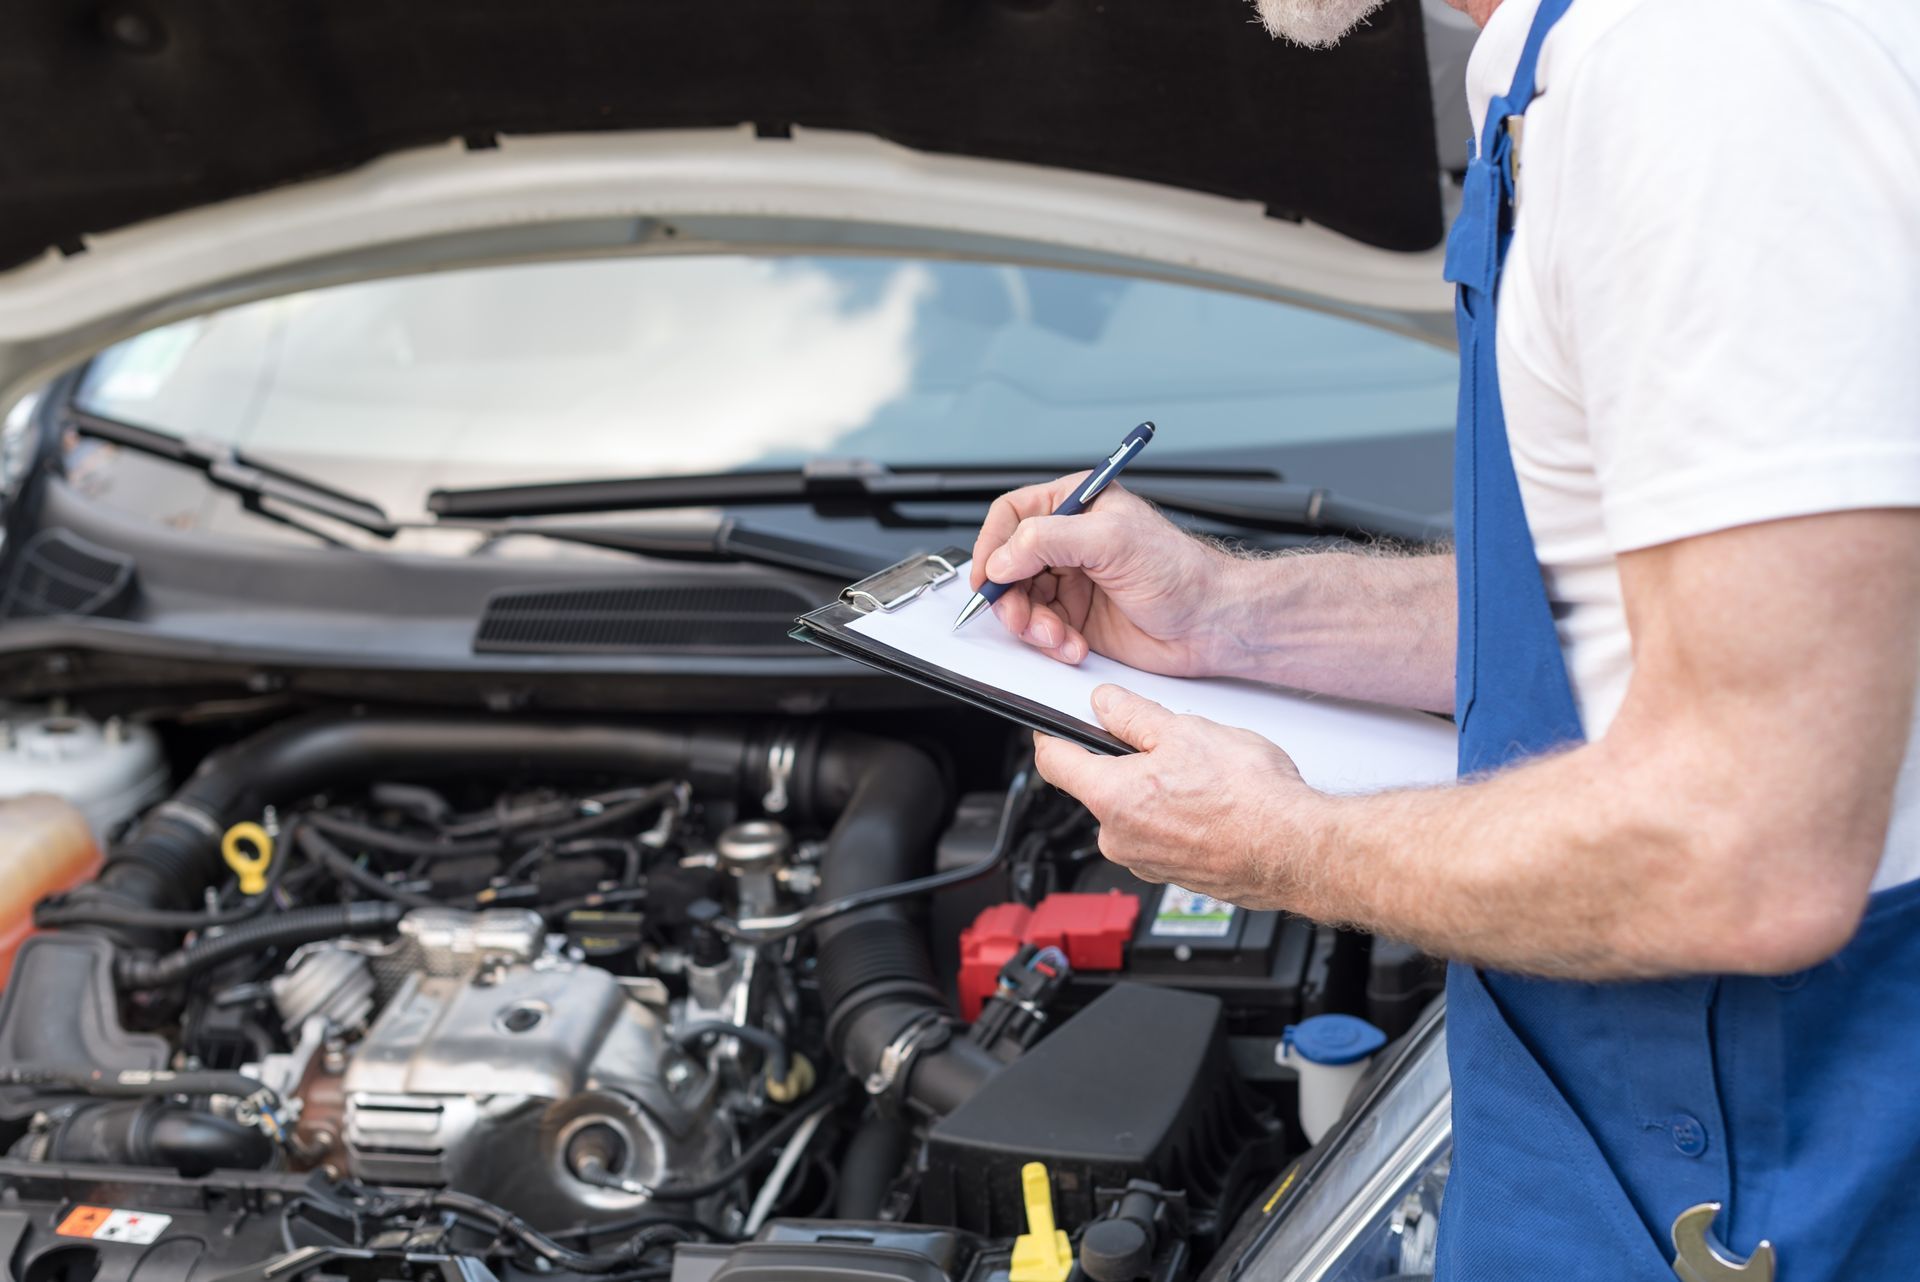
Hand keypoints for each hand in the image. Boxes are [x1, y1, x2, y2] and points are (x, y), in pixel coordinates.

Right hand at [970, 475, 1238, 675]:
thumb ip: (1049, 539)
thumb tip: (1003, 558)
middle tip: (1022, 617)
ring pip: (1021, 601)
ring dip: (1031, 625)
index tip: (988, 577)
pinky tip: (1073, 645)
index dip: (993, 546)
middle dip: (1011, 596)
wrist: (1210, 623)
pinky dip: (1050, 643)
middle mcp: (1070, 541)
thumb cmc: (1181, 572)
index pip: (1012, 515)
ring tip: (1057, 635)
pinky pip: (1041, 630)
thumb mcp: (1111, 540)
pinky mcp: (1077, 618)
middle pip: (1008, 565)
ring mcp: (1072, 581)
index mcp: (1077, 504)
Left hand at [1034, 685, 1320, 908]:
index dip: (1053, 735)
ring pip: (1133, 812)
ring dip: (1155, 791)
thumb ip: (1133, 715)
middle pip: (1098, 787)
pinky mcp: (1174, 875)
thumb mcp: (1185, 731)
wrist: (1296, 850)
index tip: (1058, 725)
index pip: (1053, 762)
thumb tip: (1106, 704)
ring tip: (1201, 778)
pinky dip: (1177, 817)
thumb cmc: (1249, 798)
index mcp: (1111, 798)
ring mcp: (1146, 862)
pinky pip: (1160, 835)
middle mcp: (1119, 838)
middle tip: (1166, 744)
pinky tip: (1212, 805)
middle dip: (1124, 762)